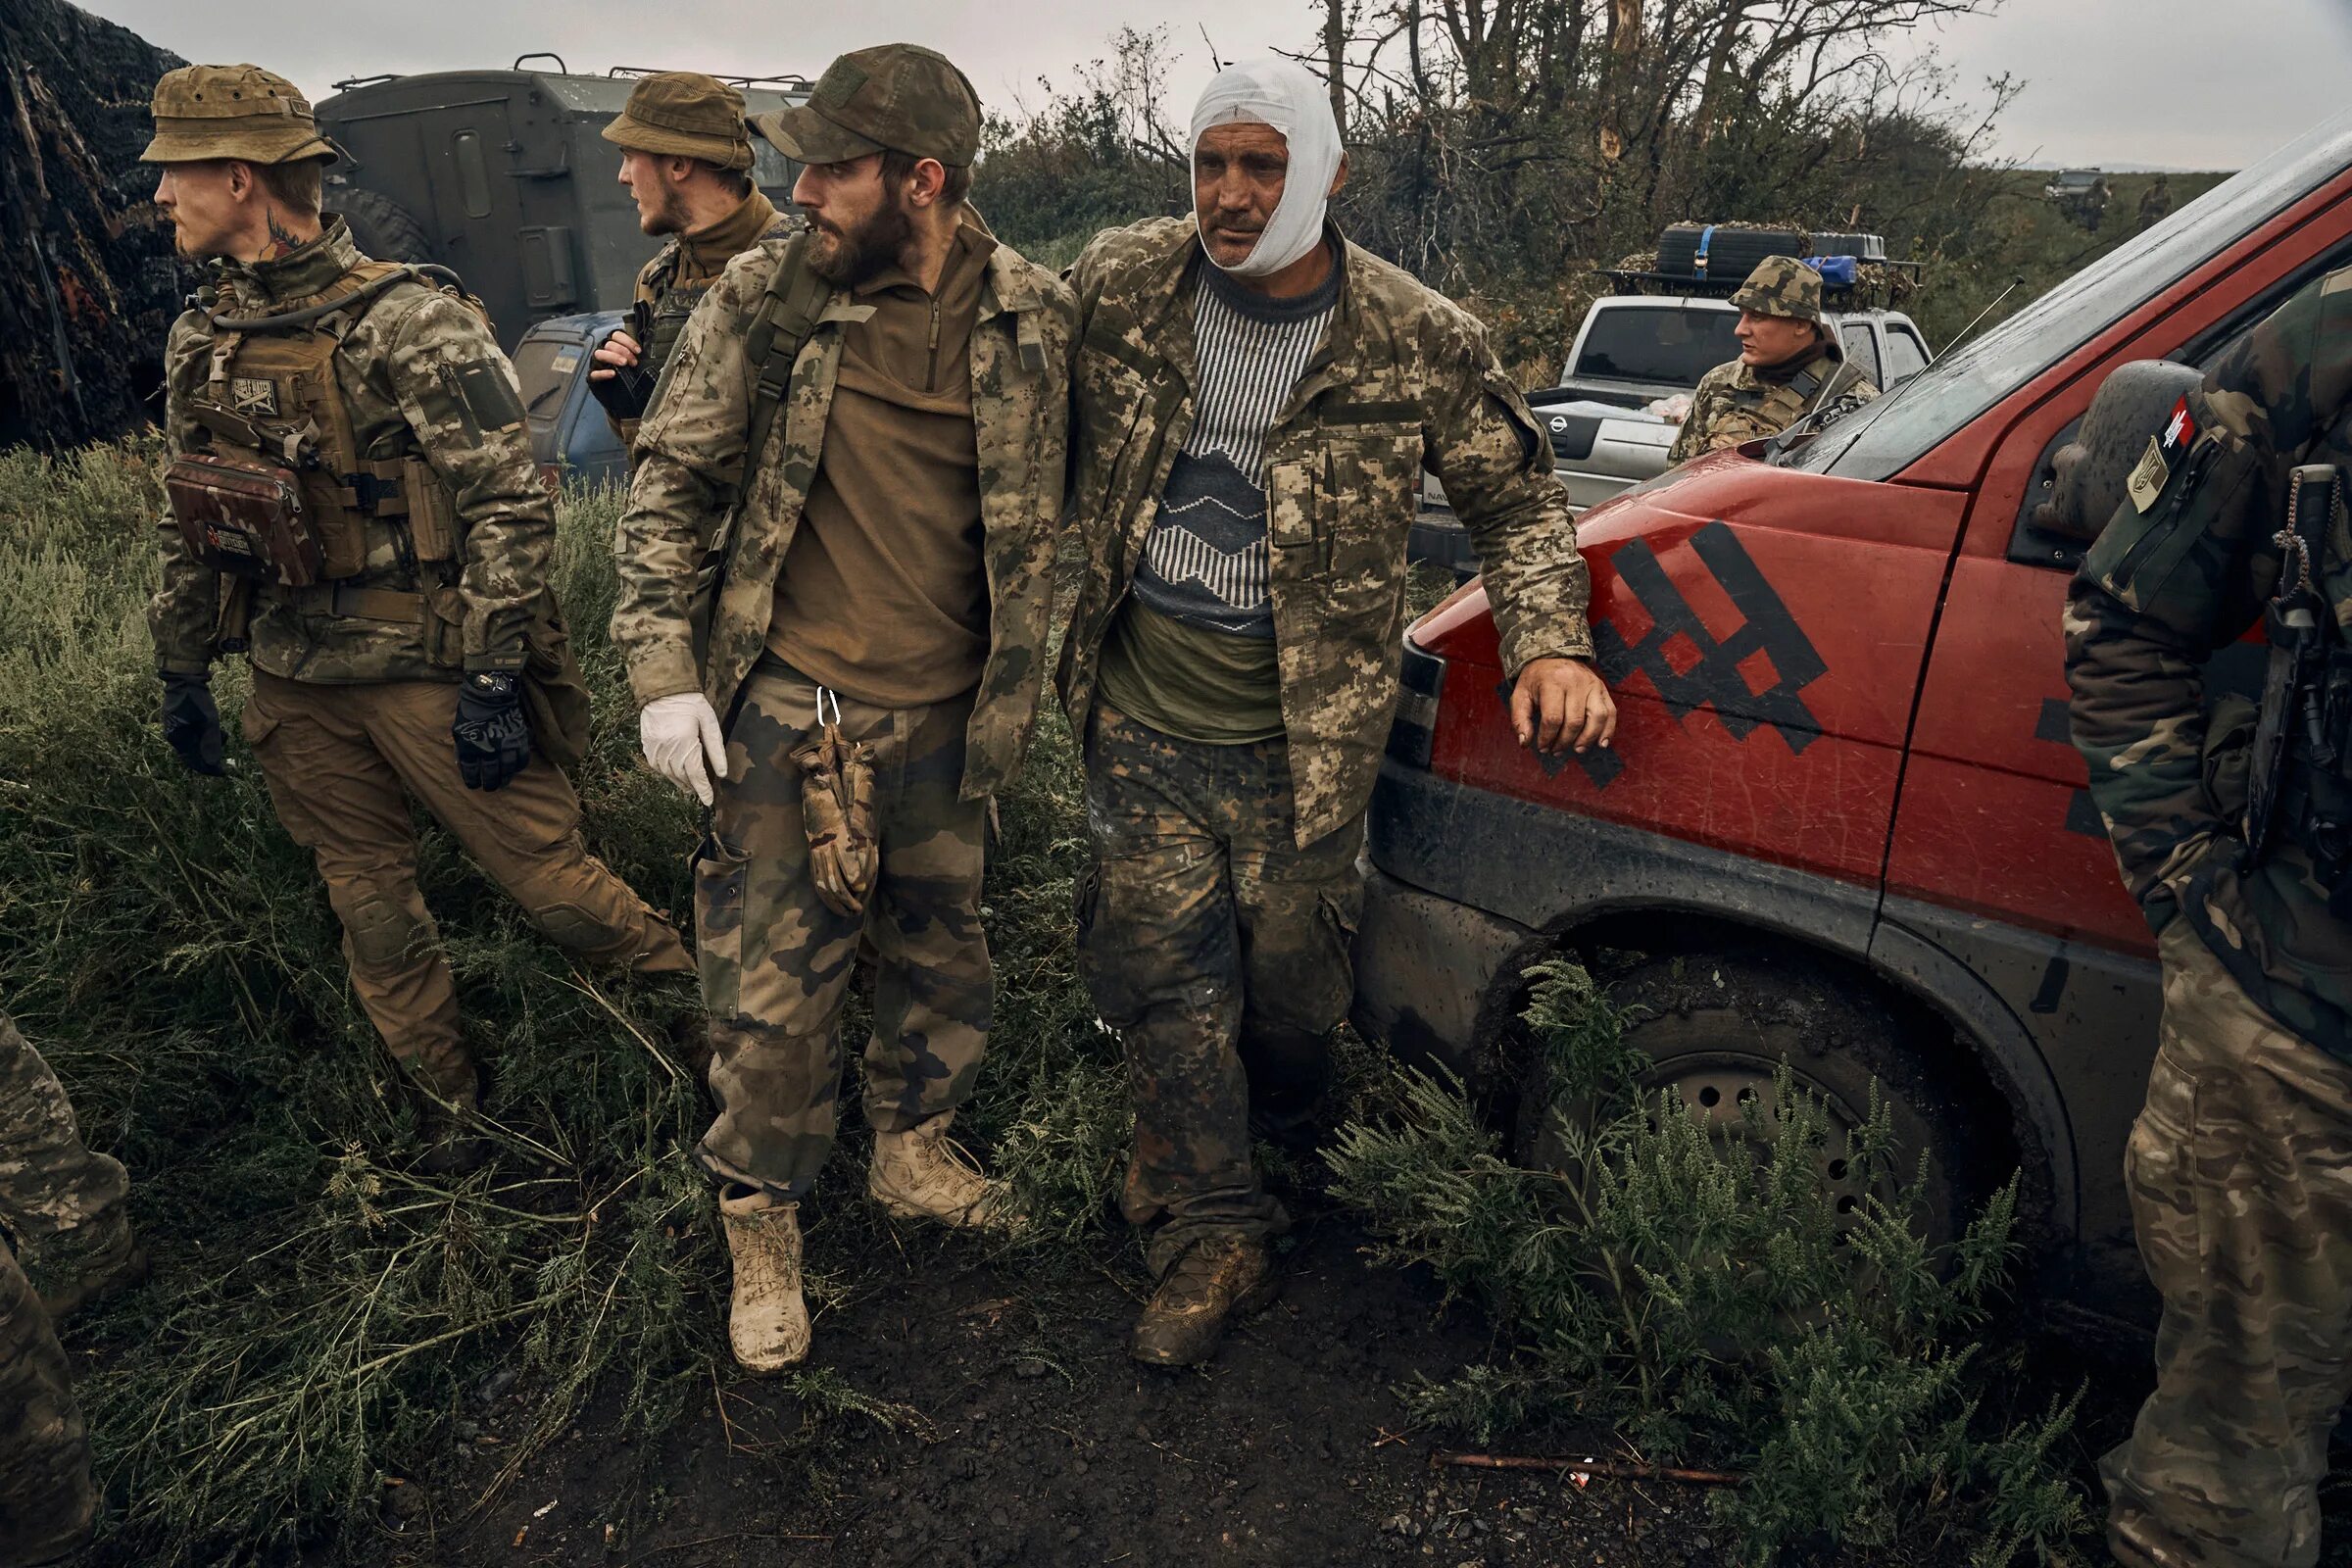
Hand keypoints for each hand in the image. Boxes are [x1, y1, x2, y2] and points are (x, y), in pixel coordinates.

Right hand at [159, 672, 224, 775]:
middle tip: (224, 761)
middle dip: (209, 757)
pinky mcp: (179, 719)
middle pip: (192, 753)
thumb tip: (213, 763)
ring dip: (209, 745)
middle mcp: (174, 734)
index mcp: (177, 738)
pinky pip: (193, 733)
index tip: (222, 773)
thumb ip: (210, 742)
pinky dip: (204, 735)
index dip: (208, 768)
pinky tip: (217, 731)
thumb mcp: (208, 722)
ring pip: (194, 743)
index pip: (192, 760)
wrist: (185, 678)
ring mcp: (175, 726)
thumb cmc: (196, 700)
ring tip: (223, 739)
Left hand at [452, 671, 531, 790]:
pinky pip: (521, 758)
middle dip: (489, 783)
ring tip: (502, 784)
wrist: (490, 694)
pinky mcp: (518, 739)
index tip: (474, 785)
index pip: (471, 771)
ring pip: (507, 769)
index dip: (472, 780)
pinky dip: (518, 766)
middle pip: (490, 773)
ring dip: (504, 779)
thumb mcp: (459, 730)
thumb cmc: (471, 711)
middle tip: (489, 788)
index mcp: (470, 747)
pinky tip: (514, 769)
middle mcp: (487, 749)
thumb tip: (463, 764)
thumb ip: (461, 749)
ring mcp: (505, 745)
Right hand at [588, 329, 641, 381]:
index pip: (616, 335)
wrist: (620, 393)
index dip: (627, 341)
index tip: (638, 351)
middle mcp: (603, 351)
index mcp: (613, 345)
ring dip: (613, 357)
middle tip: (633, 361)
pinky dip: (603, 373)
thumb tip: (644, 351)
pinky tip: (612, 373)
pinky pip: (594, 373)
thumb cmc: (626, 374)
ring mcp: (597, 363)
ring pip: (599, 354)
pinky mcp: (593, 376)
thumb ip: (635, 354)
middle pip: (609, 344)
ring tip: (623, 363)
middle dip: (623, 350)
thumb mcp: (632, 361)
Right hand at [640, 692, 728, 806]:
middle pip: (681, 776)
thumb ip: (716, 749)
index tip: (708, 801)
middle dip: (692, 786)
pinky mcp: (646, 745)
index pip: (695, 774)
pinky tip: (674, 772)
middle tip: (701, 792)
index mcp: (684, 742)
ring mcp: (654, 747)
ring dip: (679, 781)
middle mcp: (667, 748)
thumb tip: (722, 772)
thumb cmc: (690, 703)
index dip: (702, 789)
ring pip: (667, 774)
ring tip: (689, 785)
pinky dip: (666, 772)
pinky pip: (656, 766)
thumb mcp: (709, 722)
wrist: (663, 688)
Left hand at [1510, 657, 1616, 755]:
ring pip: (1597, 717)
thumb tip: (1525, 743)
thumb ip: (1519, 719)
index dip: (1547, 738)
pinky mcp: (1602, 688)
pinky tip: (1600, 744)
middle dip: (1564, 742)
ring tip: (1577, 750)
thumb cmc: (1535, 680)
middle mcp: (1575, 682)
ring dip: (1588, 739)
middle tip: (1556, 750)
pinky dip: (1608, 730)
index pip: (1553, 718)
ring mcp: (1592, 684)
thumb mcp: (1520, 695)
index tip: (1542, 747)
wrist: (1553, 655)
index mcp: (1552, 682)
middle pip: (1574, 721)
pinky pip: (1611, 712)